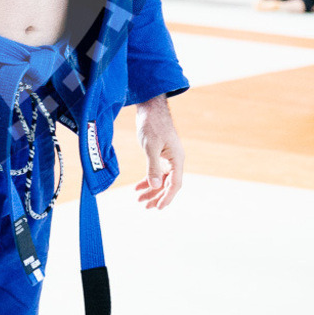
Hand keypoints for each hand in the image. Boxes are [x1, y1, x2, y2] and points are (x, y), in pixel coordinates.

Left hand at [134, 95, 183, 209]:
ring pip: (161, 179)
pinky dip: (147, 179)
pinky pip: (155, 172)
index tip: (158, 207)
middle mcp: (174, 161)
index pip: (174, 184)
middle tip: (144, 206)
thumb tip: (154, 186)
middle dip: (156, 196)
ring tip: (139, 199)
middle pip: (167, 184)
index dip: (167, 197)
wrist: (149, 107)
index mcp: (177, 159)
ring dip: (151, 189)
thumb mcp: (150, 146)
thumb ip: (153, 166)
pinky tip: (138, 187)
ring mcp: (167, 158)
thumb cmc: (152, 124)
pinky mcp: (159, 154)